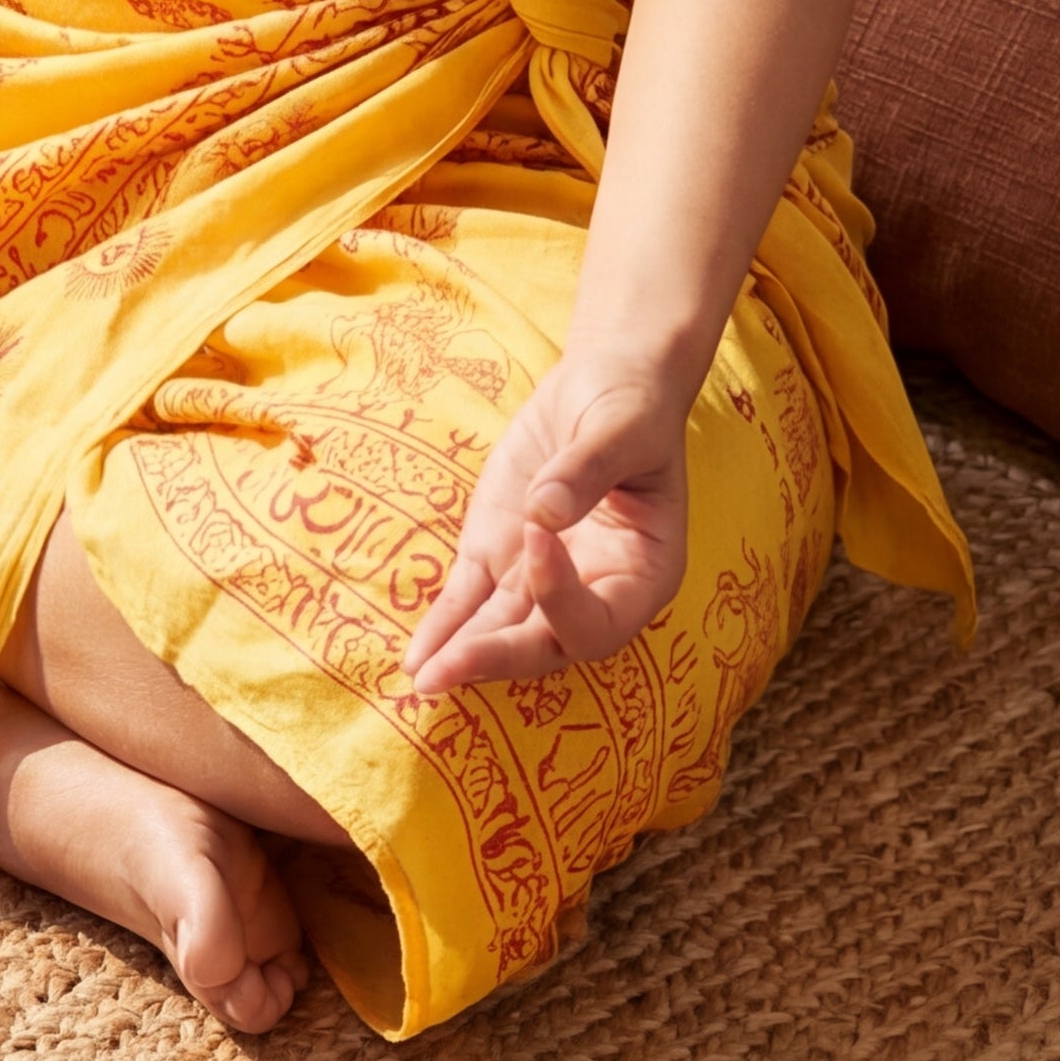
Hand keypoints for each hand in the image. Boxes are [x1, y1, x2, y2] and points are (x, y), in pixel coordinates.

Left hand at [400, 354, 694, 702]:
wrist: (604, 381)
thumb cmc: (631, 405)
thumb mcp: (624, 428)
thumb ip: (588, 470)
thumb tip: (544, 513)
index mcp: (643, 572)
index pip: (601, 618)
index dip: (563, 595)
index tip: (536, 537)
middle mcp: (593, 588)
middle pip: (547, 643)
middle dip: (496, 657)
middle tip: (445, 671)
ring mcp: (540, 576)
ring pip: (501, 631)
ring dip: (461, 656)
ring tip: (421, 679)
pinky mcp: (499, 553)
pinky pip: (469, 600)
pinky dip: (443, 626)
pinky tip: (416, 656)